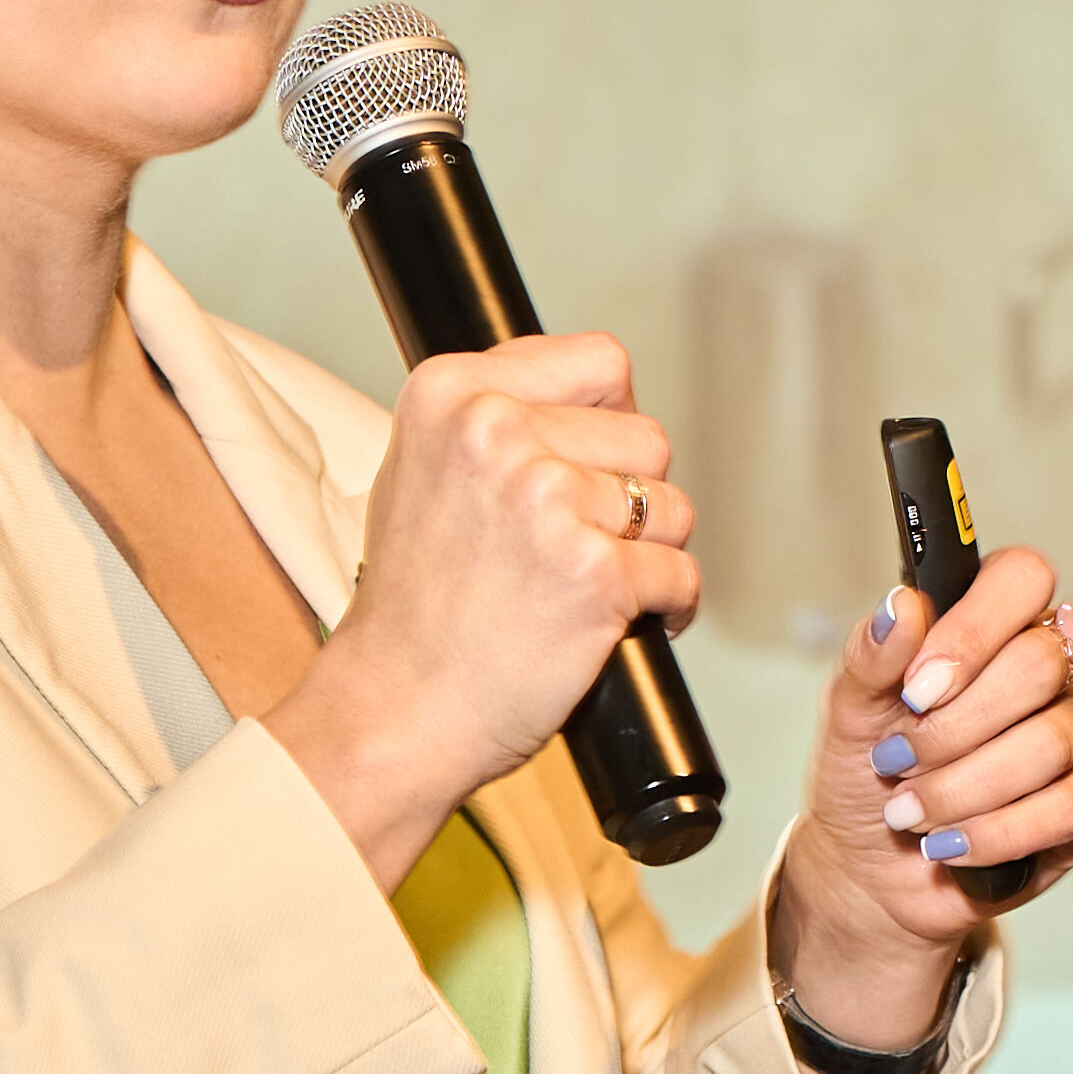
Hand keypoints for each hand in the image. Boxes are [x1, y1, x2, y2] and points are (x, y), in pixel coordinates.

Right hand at [266, 336, 697, 891]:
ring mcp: (544, 500)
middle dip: (628, 495)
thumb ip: (491, 422)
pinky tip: (619, 623)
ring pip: (671, 504)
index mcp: (452, 393)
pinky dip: (667, 606)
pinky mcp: (591, 573)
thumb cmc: (409, 611)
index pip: (600, 363)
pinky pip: (680, 572)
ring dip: (649, 551)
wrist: (392, 710)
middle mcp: (495, 432)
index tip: (590, 463)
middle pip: (645, 437)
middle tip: (578, 544)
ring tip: (589, 586)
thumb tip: (585, 409)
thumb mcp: (417, 473)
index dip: (609, 421)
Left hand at [771, 545, 1072, 1055]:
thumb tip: (901, 605)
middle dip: (953, 729)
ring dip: (964, 788)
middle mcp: (1050, 665)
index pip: (1022, 578)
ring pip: (1052, 741)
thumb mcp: (850, 712)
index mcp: (994, 622)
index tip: (915, 691)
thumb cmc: (868, 772)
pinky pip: (1072, 805)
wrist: (870, 866)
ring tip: (908, 813)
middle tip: (896, 761)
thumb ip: (872, 656)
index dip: (973, 632)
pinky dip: (998, 832)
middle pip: (1040, 664)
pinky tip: (951, 845)